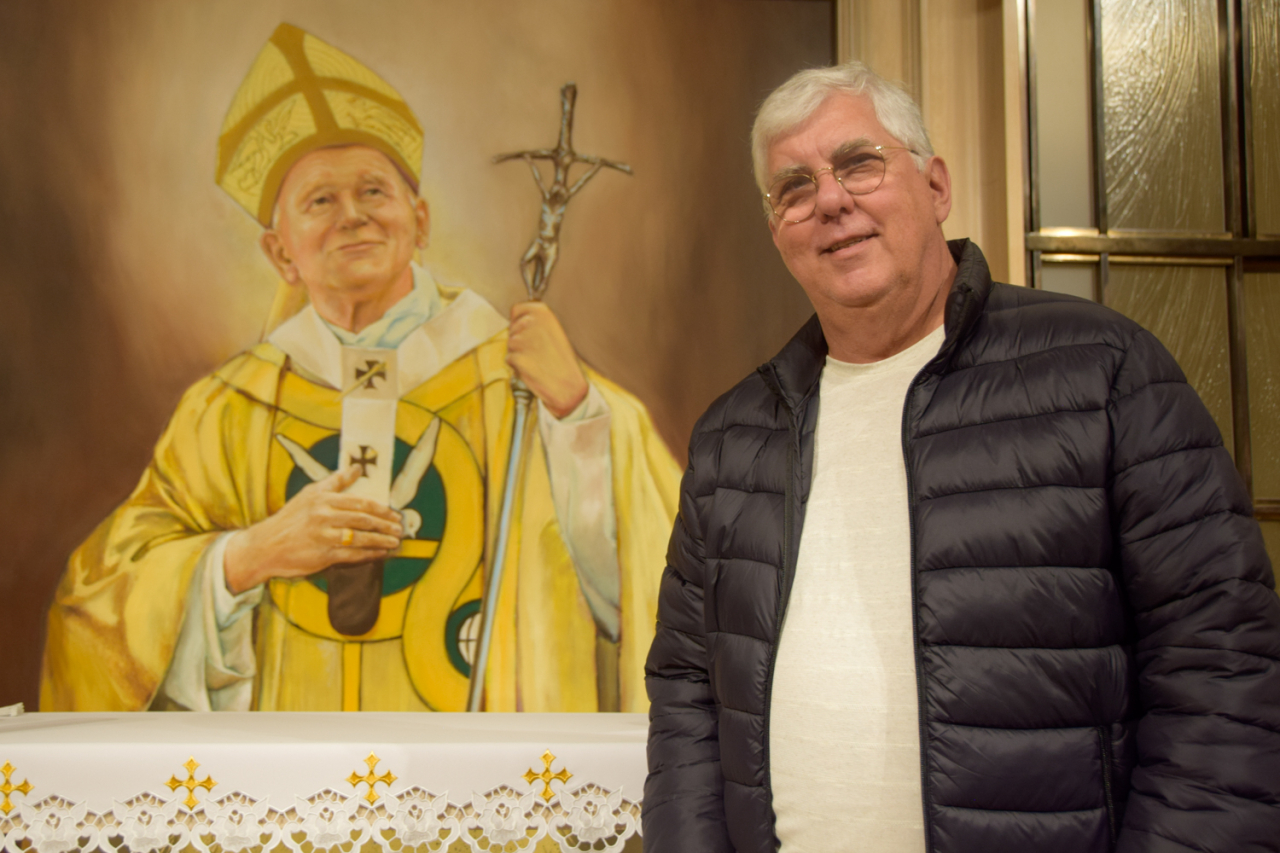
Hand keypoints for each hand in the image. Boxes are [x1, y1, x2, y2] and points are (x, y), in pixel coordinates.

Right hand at [224, 465, 402, 593]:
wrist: (266, 546)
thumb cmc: (290, 519)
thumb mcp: (310, 494)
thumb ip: (335, 482)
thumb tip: (356, 468)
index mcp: (323, 499)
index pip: (360, 502)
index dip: (381, 509)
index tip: (394, 513)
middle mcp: (324, 516)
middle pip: (364, 520)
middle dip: (386, 524)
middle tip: (399, 528)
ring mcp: (324, 537)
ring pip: (361, 538)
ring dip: (382, 540)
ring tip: (395, 541)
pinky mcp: (322, 556)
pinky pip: (352, 555)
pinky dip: (369, 554)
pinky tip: (380, 552)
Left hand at [507, 301, 588, 418]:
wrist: (569, 386)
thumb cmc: (562, 360)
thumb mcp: (554, 331)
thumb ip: (536, 322)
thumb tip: (516, 320)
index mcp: (543, 312)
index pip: (517, 309)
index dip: (520, 321)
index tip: (530, 331)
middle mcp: (532, 322)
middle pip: (512, 328)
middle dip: (520, 339)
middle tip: (538, 351)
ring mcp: (523, 340)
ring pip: (510, 344)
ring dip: (519, 352)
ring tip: (538, 360)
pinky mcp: (517, 358)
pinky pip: (510, 359)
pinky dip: (518, 366)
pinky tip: (534, 369)